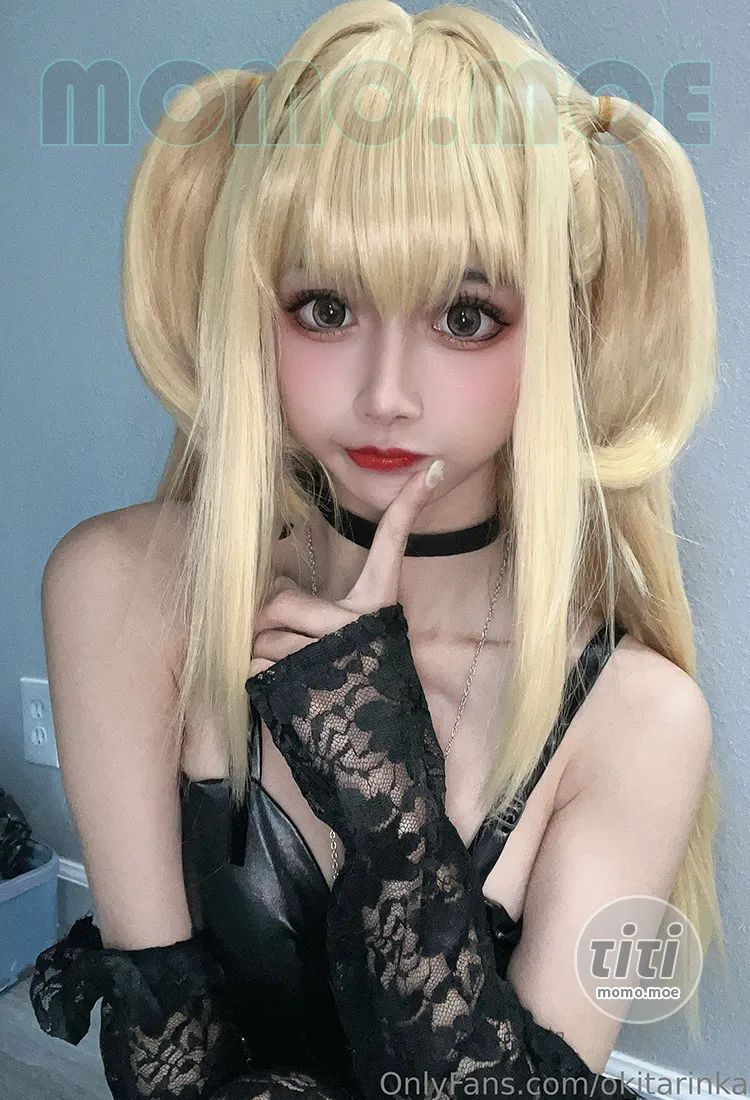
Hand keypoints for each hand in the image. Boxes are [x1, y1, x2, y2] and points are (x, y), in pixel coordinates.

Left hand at [248, 460, 444, 675]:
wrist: (369, 750)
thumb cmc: (349, 684)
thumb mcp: (350, 636)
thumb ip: (314, 604)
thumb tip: (288, 581)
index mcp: (374, 607)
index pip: (392, 546)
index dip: (408, 507)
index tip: (429, 471)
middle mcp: (358, 627)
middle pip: (281, 602)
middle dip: (265, 624)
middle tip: (279, 643)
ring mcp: (334, 657)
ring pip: (261, 639)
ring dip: (259, 657)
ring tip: (286, 674)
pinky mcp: (308, 687)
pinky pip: (254, 667)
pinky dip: (253, 678)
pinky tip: (279, 692)